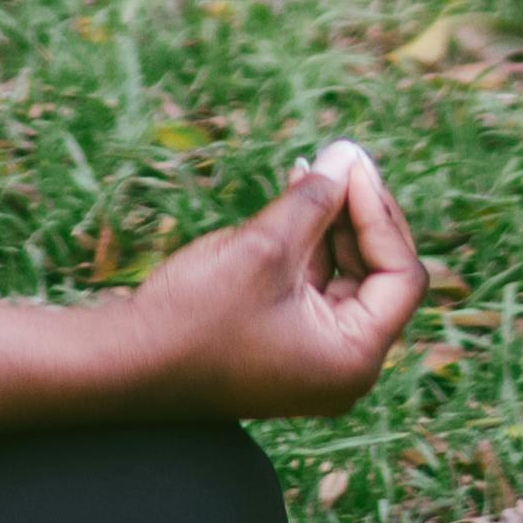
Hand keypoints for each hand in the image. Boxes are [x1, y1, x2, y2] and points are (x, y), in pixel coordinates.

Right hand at [114, 137, 424, 421]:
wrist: (122, 366)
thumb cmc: (193, 316)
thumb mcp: (263, 249)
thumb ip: (314, 200)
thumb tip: (349, 155)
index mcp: (353, 359)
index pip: (401, 276)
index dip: (381, 214)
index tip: (351, 166)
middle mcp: (344, 367)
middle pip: (379, 275)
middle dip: (359, 214)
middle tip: (339, 159)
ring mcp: (314, 360)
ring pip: (345, 276)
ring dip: (332, 224)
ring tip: (311, 169)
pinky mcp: (286, 345)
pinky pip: (313, 288)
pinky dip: (307, 245)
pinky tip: (294, 196)